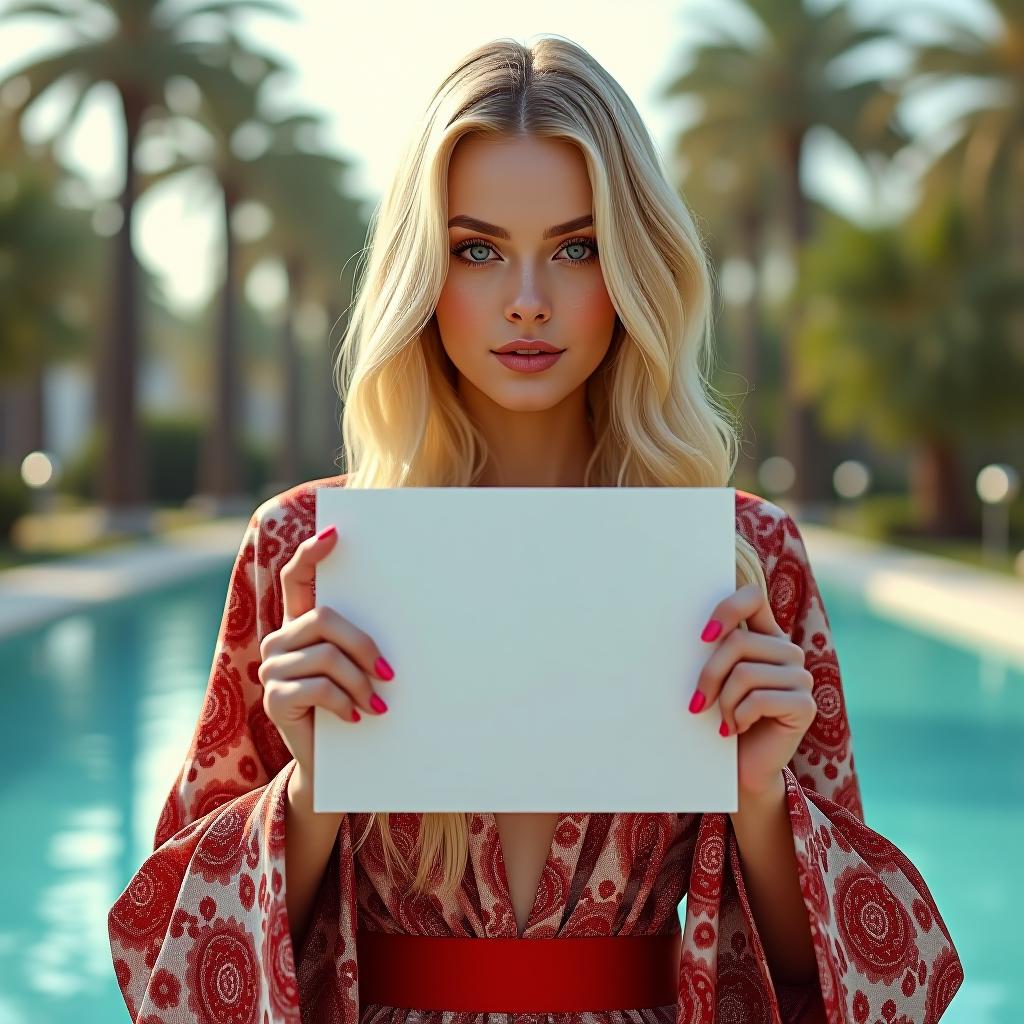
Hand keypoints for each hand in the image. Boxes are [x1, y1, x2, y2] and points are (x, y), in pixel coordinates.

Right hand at [258, 524, 394, 777]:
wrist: (334, 761)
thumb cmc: (354, 703)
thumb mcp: (359, 666)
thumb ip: (362, 638)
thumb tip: (407, 607)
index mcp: (300, 624)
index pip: (297, 578)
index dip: (312, 554)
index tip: (336, 534)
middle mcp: (280, 639)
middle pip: (323, 618)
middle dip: (363, 644)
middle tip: (390, 673)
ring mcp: (272, 668)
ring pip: (325, 655)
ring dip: (359, 681)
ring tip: (377, 703)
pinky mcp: (274, 698)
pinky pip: (316, 688)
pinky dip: (344, 701)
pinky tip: (357, 715)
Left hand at [688, 582, 816, 797]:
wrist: (740, 765)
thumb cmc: (721, 716)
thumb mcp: (716, 678)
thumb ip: (713, 649)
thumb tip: (693, 633)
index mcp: (766, 635)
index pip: (753, 597)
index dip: (727, 609)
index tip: (702, 636)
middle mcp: (787, 651)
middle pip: (738, 642)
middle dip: (709, 675)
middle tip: (695, 702)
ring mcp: (800, 677)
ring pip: (745, 673)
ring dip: (723, 702)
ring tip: (722, 719)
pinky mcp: (805, 705)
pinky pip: (760, 700)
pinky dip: (738, 717)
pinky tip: (735, 729)